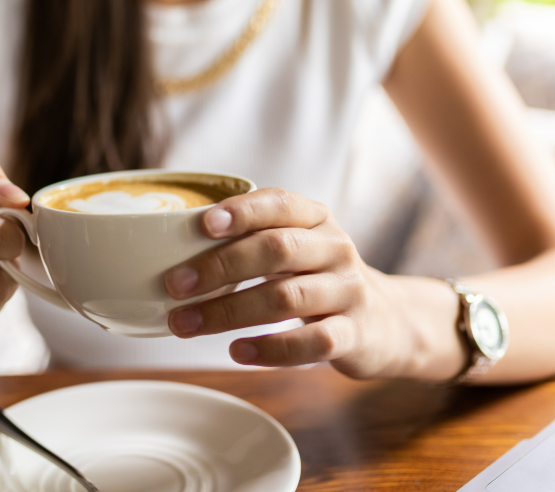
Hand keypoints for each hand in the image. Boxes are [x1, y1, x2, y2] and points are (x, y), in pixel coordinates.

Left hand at [164, 188, 417, 378]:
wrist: (386, 322)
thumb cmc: (316, 278)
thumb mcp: (294, 248)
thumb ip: (249, 241)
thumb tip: (167, 249)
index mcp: (315, 218)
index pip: (279, 203)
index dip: (241, 212)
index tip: (201, 225)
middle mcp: (335, 248)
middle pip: (276, 249)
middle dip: (219, 266)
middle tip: (174, 285)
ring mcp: (348, 291)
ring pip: (286, 297)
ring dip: (228, 311)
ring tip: (186, 324)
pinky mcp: (354, 334)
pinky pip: (312, 342)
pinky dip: (270, 348)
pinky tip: (237, 350)